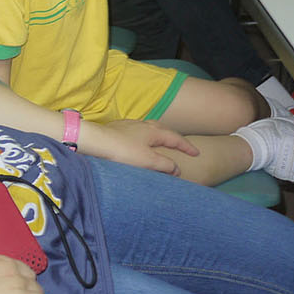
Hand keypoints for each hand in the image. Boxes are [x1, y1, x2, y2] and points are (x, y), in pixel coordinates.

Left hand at [82, 118, 198, 174]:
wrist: (97, 141)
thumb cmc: (123, 151)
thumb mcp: (148, 161)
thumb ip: (165, 165)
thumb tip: (176, 169)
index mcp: (153, 131)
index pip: (175, 139)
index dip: (187, 147)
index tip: (197, 153)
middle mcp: (143, 125)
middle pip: (163, 129)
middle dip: (173, 138)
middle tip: (181, 146)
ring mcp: (129, 125)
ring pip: (149, 129)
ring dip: (158, 136)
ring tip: (161, 143)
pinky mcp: (118, 128)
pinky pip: (136, 132)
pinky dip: (144, 137)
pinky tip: (138, 143)